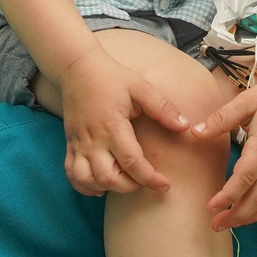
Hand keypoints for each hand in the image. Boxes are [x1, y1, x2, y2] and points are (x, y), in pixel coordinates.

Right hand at [58, 50, 186, 195]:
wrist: (77, 69)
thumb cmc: (111, 77)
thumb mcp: (140, 87)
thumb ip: (162, 107)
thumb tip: (186, 126)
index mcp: (113, 126)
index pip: (132, 163)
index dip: (150, 179)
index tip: (165, 184)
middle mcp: (93, 140)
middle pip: (109, 178)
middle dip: (131, 187)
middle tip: (147, 180)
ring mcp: (79, 144)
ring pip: (87, 180)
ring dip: (107, 188)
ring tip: (125, 182)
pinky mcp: (70, 145)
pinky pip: (71, 174)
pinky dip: (85, 186)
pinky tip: (101, 184)